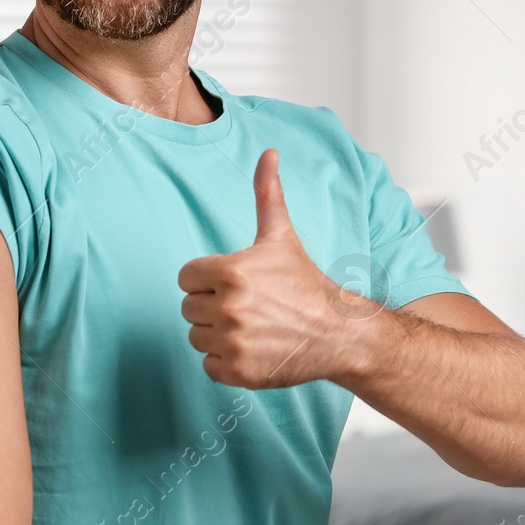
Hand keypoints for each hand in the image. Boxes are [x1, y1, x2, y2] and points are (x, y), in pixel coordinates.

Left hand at [178, 149, 350, 388]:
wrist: (338, 333)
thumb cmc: (304, 282)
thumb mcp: (281, 236)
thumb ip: (267, 194)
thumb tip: (268, 152)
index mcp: (230, 272)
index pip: (186, 278)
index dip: (207, 279)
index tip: (236, 283)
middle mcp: (228, 308)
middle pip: (189, 308)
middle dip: (212, 306)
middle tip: (248, 305)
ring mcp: (232, 343)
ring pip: (197, 337)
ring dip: (217, 334)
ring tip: (251, 326)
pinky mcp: (238, 372)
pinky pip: (207, 365)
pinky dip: (225, 361)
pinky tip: (252, 348)